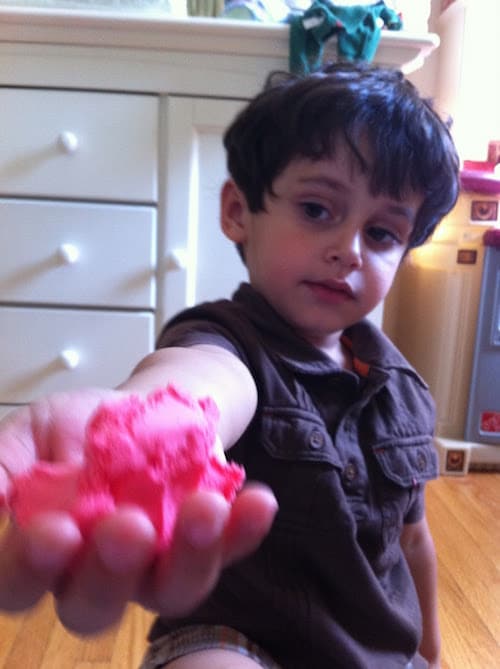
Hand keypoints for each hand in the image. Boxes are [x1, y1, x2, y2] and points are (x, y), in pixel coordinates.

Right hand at [0, 393, 277, 634]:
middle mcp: (99, 573)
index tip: (52, 531)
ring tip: (205, 508)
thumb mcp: (36, 433)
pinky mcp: (208, 544)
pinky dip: (244, 530)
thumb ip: (6, 464)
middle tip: (126, 526)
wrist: (143, 407)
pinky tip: (258, 502)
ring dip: (190, 554)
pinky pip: (229, 549)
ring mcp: (158, 564)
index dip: (28, 568)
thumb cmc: (82, 428)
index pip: (20, 583)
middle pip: (95, 605)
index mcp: (46, 551)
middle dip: (110, 571)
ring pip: (170, 589)